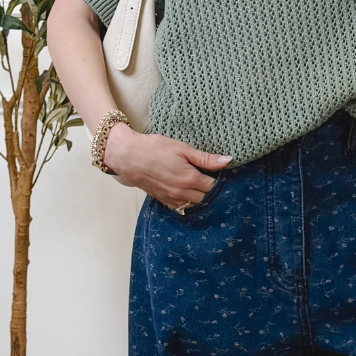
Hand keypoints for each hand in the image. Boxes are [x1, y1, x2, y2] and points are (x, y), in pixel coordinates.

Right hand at [104, 122, 229, 207]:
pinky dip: (186, 200)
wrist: (127, 156)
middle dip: (210, 190)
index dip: (219, 179)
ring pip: (193, 203)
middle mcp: (182, 192)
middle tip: (210, 177)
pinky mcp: (162, 199)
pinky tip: (185, 190)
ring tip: (198, 184)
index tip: (219, 172)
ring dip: (198, 196)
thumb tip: (228, 161)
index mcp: (190, 179)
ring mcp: (171, 198)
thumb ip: (205, 158)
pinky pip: (180, 206)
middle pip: (206, 198)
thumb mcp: (182, 149)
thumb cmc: (154, 148)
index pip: (213, 186)